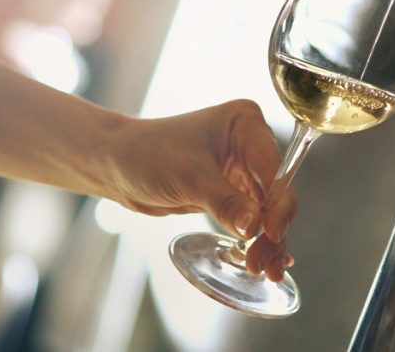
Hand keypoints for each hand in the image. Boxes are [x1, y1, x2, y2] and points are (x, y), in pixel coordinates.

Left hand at [105, 99, 296, 280]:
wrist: (116, 164)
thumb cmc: (147, 154)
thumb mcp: (189, 176)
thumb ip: (225, 201)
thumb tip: (255, 227)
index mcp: (245, 124)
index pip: (273, 168)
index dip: (277, 203)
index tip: (273, 234)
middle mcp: (250, 143)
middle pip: (275, 192)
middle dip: (273, 229)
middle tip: (264, 262)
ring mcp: (242, 167)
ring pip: (267, 209)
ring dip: (268, 239)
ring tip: (268, 270)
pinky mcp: (231, 189)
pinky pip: (252, 216)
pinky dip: (257, 238)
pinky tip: (265, 258)